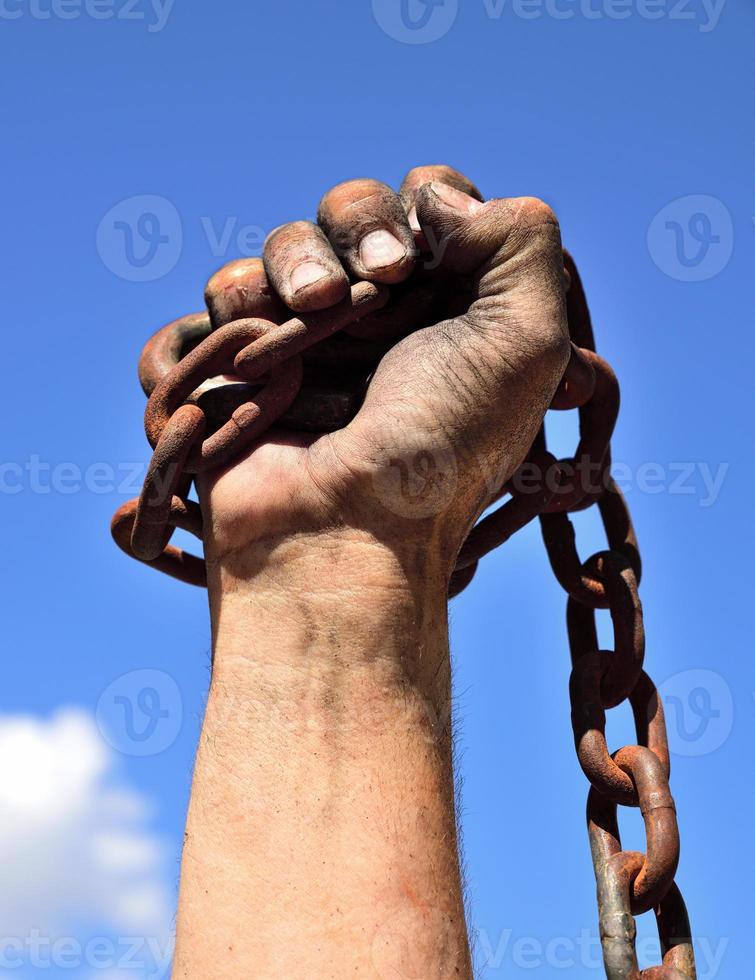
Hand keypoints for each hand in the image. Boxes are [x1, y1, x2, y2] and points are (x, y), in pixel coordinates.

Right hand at [200, 165, 569, 584]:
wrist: (342, 530)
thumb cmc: (439, 445)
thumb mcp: (525, 342)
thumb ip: (520, 239)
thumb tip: (439, 199)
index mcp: (451, 310)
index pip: (429, 202)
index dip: (422, 208)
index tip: (419, 262)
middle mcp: (382, 321)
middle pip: (352, 208)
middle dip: (356, 226)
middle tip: (372, 284)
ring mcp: (308, 344)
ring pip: (286, 244)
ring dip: (293, 262)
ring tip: (311, 314)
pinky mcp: (243, 368)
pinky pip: (225, 296)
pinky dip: (238, 303)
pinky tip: (255, 344)